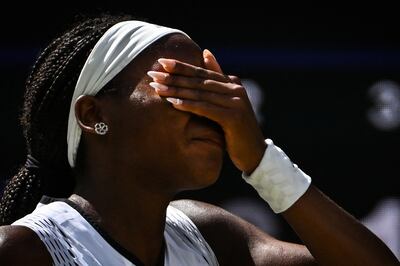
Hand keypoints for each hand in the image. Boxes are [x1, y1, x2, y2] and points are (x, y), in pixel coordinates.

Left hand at [148, 49, 265, 173]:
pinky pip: (205, 108)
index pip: (203, 71)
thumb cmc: (236, 128)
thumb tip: (206, 52)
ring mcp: (235, 102)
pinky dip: (188, 104)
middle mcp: (236, 89)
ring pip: (200, 93)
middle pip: (199, 80)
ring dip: (176, 89)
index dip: (181, 66)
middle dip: (174, 76)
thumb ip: (218, 79)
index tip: (161, 61)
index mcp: (233, 83)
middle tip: (152, 73)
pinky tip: (172, 102)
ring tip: (157, 87)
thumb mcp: (227, 101)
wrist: (254, 152)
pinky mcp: (233, 118)